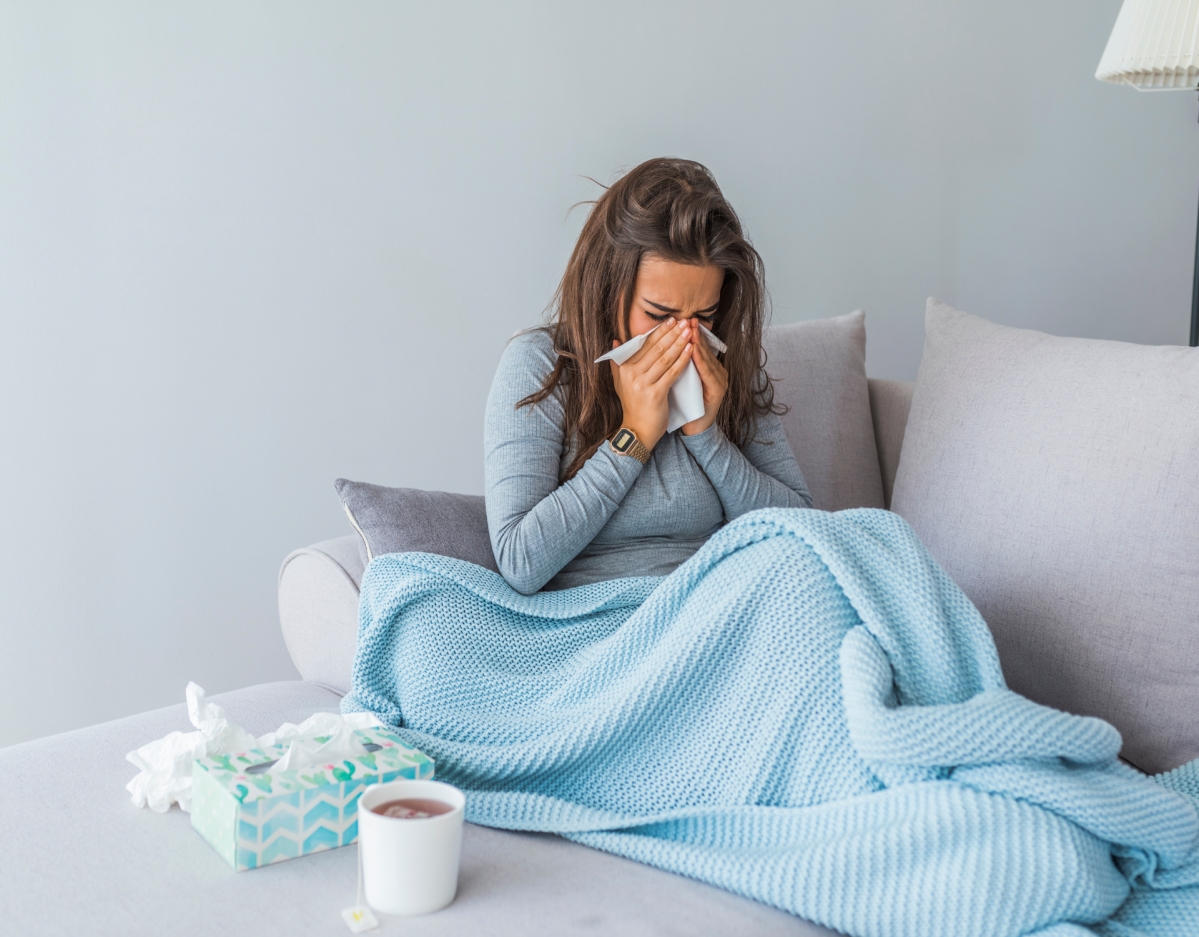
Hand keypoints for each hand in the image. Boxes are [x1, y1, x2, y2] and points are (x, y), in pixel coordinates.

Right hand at [608, 318, 692, 449]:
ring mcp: (643, 384)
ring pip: (665, 358)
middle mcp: (632, 374)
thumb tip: (615, 340)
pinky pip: (672, 372)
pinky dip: (682, 360)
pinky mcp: (655, 393)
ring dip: (679, 343)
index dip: (659, 331)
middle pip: (656, 348)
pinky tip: (691, 350)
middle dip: (671, 333)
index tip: (671, 320)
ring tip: (689, 332)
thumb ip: (618, 362)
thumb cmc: (633, 406)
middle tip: (684, 321)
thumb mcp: (621, 383)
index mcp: (625, 368)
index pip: (644, 344)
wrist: (638, 430)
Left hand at [680, 323, 727, 435]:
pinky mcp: (718, 391)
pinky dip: (701, 361)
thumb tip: (658, 346)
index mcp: (706, 368)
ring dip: (699, 344)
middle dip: (695, 334)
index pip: (697, 347)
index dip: (689, 334)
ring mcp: (719, 381)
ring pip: (707, 359)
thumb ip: (673, 364)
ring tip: (690, 331)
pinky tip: (694, 351)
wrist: (692, 428)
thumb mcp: (677, 380)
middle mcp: (716, 372)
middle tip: (687, 319)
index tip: (679, 320)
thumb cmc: (683, 404)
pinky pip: (709, 374)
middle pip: (704, 350)